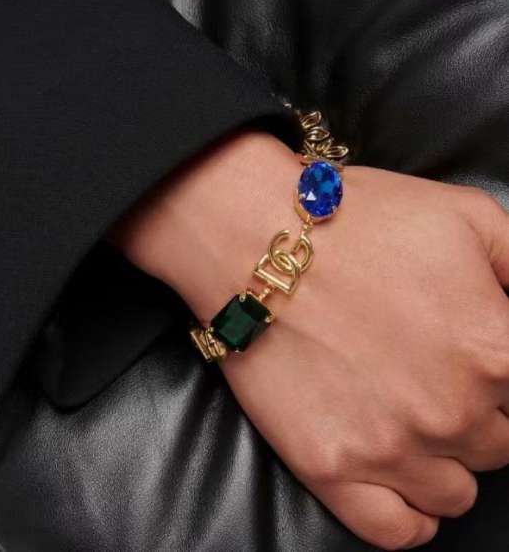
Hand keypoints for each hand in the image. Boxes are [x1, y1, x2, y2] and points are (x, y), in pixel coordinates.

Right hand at [108, 129, 508, 550]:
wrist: (252, 236)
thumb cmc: (356, 219)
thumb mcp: (467, 215)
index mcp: (495, 350)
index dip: (504, 370)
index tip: (477, 356)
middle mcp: (452, 412)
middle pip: (501, 443)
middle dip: (478, 409)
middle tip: (432, 367)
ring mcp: (389, 449)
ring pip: (457, 491)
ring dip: (444, 456)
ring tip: (409, 411)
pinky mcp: (331, 468)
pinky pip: (399, 531)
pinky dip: (411, 514)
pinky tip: (399, 475)